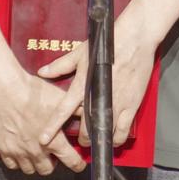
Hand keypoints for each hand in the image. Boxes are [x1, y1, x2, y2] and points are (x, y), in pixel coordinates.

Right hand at [0, 63, 86, 175]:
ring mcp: (19, 152)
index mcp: (54, 141)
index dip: (78, 164)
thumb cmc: (32, 91)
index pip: (72, 162)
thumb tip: (92, 114)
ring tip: (36, 153)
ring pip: (30, 170)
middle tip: (52, 154)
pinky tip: (20, 152)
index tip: (78, 164)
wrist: (5, 88)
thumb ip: (78, 110)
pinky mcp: (4, 148)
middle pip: (48, 170)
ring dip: (35, 164)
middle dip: (53, 164)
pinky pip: (12, 165)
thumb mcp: (60, 98)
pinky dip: (17, 162)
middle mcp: (37, 151)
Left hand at [36, 20, 160, 149]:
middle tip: (79, 140)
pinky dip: (117, 138)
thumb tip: (42, 72)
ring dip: (98, 139)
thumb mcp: (80, 53)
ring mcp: (117, 103)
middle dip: (81, 138)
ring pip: (104, 132)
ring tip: (94, 141)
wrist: (135, 39)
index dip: (53, 125)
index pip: (64, 109)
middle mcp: (99, 97)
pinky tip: (113, 139)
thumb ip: (61, 65)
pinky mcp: (131, 106)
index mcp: (83, 84)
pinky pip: (123, 131)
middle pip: (85, 127)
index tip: (44, 139)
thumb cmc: (107, 43)